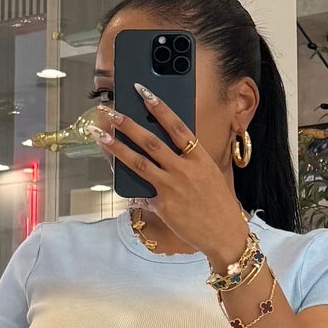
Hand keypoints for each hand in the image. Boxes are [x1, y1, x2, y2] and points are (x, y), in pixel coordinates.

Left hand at [97, 88, 248, 266]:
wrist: (225, 234)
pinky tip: (115, 177)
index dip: (159, 108)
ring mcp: (172, 188)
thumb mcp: (208, 174)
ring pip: (139, 163)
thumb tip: (161, 149)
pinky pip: (141, 194)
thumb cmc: (217, 204)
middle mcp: (184, 170)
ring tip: (102, 136)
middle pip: (152, 142)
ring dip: (118, 148)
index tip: (144, 92)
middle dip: (129, 125)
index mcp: (199, 158)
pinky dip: (130, 187)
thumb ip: (187, 160)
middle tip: (112, 112)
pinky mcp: (163, 206)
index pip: (176, 127)